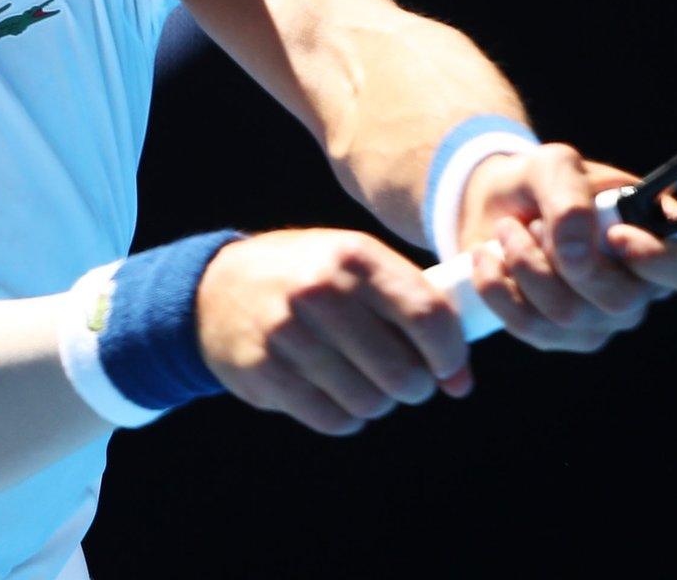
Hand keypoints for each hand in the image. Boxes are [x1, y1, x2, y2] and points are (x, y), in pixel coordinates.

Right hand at [196, 229, 471, 435]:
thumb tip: (461, 382)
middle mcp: (320, 290)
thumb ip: (414, 311)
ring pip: (370, 401)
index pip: (428, 315)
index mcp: (354, 256)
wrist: (216, 289)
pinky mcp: (265, 371)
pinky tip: (335, 393)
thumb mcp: (358, 270)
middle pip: (402, 371)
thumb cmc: (310, 279)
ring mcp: (288, 332)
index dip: (449, 353)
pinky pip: (334, 419)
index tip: (448, 368)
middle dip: (415, 387)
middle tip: (406, 381)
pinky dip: (346, 416)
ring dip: (378, 402)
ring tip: (365, 382)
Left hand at [458, 144, 676, 350]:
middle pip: (621, 301)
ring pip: (569, 316)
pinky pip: (531, 328)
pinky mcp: (560, 338)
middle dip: (565, 259)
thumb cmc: (542, 182)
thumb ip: (570, 195)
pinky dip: (498, 288)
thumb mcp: (554, 165)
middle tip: (534, 222)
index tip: (614, 235)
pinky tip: (489, 258)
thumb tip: (577, 250)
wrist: (496, 206)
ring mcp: (603, 319)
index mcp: (662, 238)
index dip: (660, 261)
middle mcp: (642, 287)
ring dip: (525, 266)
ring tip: (509, 232)